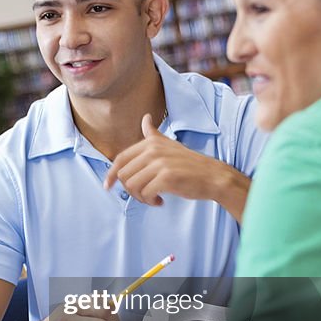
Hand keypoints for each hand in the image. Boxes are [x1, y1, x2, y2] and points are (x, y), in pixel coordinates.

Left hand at [104, 114, 248, 220]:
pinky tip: (160, 201)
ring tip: (152, 198)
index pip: (121, 159)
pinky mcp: (166, 177)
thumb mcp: (170, 145)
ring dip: (140, 197)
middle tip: (143, 195)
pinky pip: (145, 193)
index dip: (111, 174)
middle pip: (124, 175)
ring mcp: (159, 163)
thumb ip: (153, 135)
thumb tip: (145, 118)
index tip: (108, 186)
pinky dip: (150, 201)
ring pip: (132, 186)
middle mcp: (153, 150)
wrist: (213, 176)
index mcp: (151, 143)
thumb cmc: (189, 164)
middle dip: (130, 190)